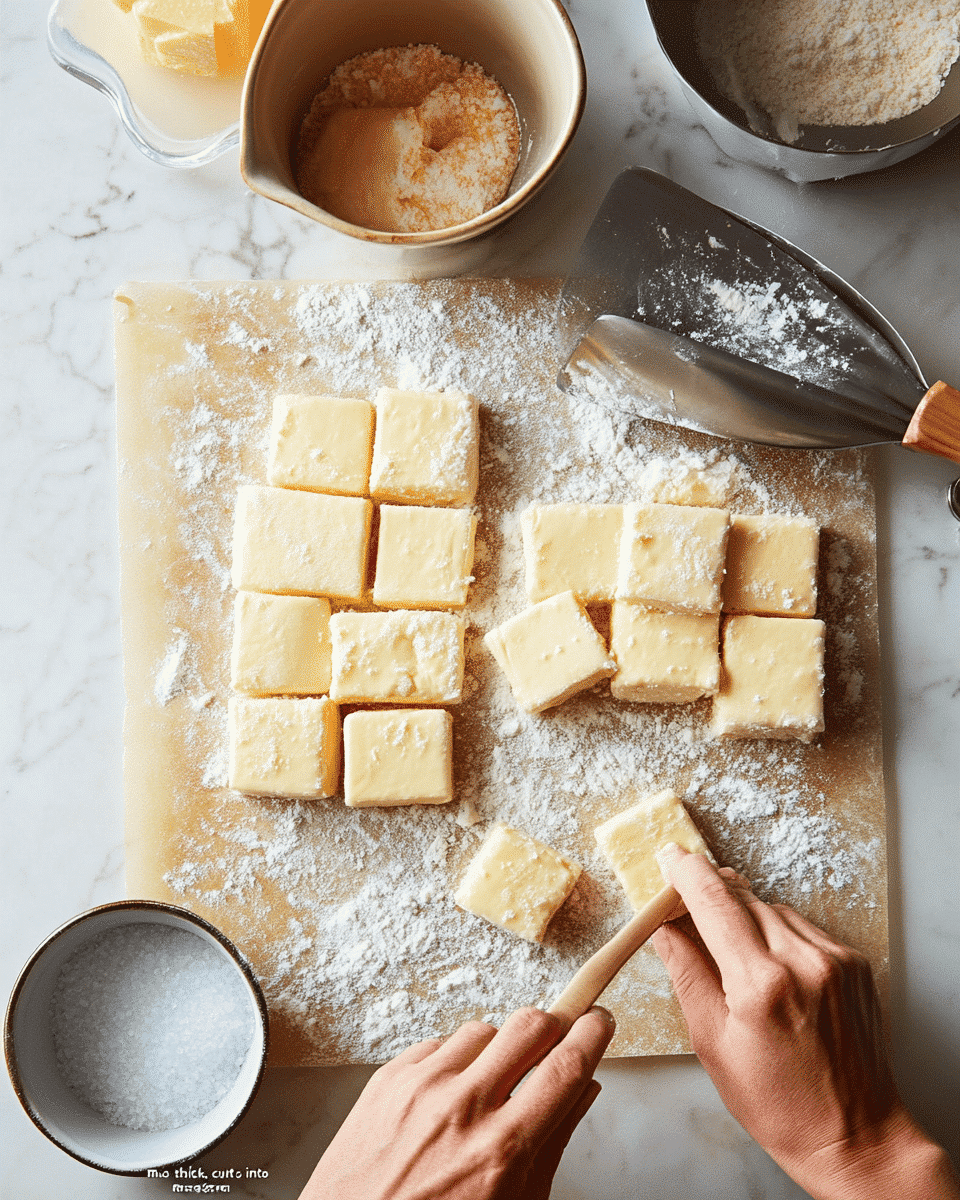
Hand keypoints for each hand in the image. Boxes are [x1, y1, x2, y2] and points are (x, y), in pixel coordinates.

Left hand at [298, 1005, 615, 1199]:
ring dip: (497, 1050)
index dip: (593, 1032)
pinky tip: (448, 1099)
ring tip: (489, 1089)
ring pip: (483, 1029)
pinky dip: (452, 1064)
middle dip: (552, 1027)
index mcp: (503, 1149)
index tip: (600, 1021)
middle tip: (553, 1046)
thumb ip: (553, 1142)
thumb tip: (585, 1086)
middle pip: (529, 1024)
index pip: (567, 1065)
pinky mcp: (387, 1078)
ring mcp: (420, 1087)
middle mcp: (462, 1108)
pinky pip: (438, 1044)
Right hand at [652, 844, 958, 1199]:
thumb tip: (662, 926)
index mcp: (760, 983)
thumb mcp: (712, 1043)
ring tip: (736, 962)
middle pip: (742, 899)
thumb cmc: (778, 1104)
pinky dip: (779, 937)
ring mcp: (835, 959)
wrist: (855, 1135)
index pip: (714, 901)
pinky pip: (803, 928)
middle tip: (686, 911)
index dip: (687, 873)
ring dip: (746, 920)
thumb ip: (687, 973)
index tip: (669, 856)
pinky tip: (772, 972)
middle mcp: (803, 961)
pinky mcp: (854, 963)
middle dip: (712, 898)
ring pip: (773, 910)